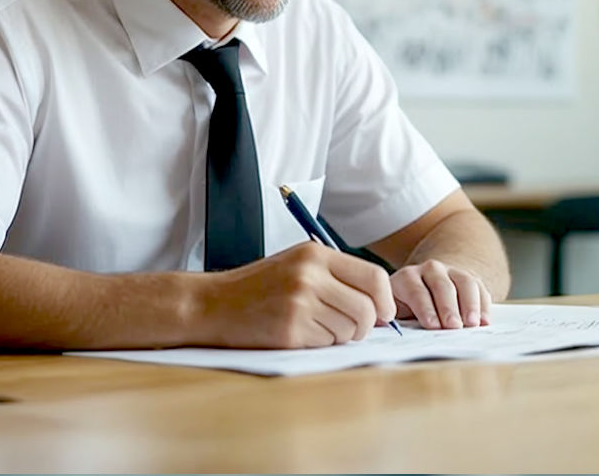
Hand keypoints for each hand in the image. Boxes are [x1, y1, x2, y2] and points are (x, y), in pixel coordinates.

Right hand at [198, 242, 396, 347]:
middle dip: (363, 326)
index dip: (385, 301)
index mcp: (315, 254)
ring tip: (311, 325)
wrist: (213, 304)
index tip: (383, 314)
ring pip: (349, 330)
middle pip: (367, 309)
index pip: (374, 277)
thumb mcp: (296, 264)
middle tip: (347, 328)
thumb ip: (336, 276)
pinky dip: (318, 343)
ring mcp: (300, 303)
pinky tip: (296, 332)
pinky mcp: (291, 330)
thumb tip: (380, 304)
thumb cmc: (258, 287)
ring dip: (338, 336)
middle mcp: (310, 275)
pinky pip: (326, 344)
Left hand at [390, 260, 491, 329]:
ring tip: (472, 323)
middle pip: (442, 286)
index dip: (425, 308)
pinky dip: (483, 305)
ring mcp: (452, 271)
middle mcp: (430, 270)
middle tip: (453, 326)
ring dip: (469, 304)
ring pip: (464, 282)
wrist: (430, 287)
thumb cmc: (409, 306)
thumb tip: (383, 326)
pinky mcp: (471, 278)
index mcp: (407, 277)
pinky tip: (484, 322)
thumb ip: (391, 317)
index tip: (433, 326)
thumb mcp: (396, 309)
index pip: (416, 291)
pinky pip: (480, 288)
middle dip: (448, 307)